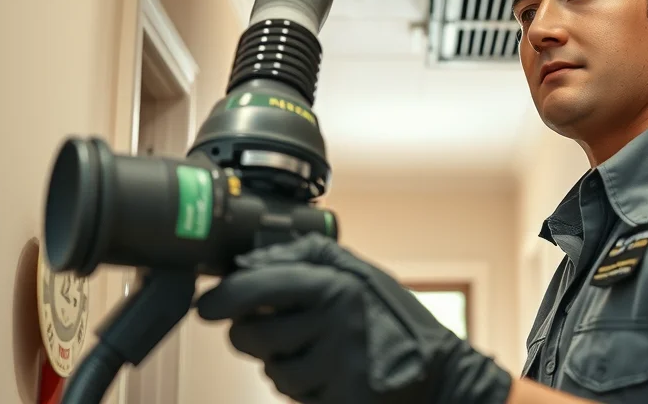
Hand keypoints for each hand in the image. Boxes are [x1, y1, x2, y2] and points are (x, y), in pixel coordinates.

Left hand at [195, 233, 512, 403]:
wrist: (439, 372)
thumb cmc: (394, 318)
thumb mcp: (358, 271)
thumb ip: (307, 257)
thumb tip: (251, 262)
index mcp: (337, 283)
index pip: (258, 286)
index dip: (223, 297)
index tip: (208, 306)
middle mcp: (335, 322)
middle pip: (252, 335)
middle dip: (249, 334)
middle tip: (267, 328)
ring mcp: (337, 365)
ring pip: (270, 370)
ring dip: (279, 363)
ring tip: (311, 350)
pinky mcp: (339, 399)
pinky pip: (294, 396)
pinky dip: (301, 386)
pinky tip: (326, 371)